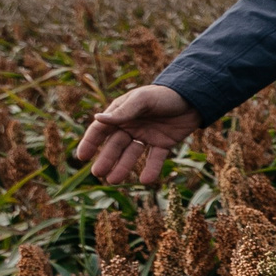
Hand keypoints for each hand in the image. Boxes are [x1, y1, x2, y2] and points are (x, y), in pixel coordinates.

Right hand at [75, 84, 200, 183]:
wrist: (194, 97)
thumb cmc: (163, 94)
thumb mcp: (142, 100)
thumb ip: (123, 112)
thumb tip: (98, 119)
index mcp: (122, 113)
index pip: (101, 129)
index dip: (90, 142)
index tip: (82, 157)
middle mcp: (132, 126)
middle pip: (115, 145)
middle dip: (107, 159)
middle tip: (98, 173)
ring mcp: (147, 135)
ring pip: (132, 154)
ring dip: (123, 167)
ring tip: (114, 180)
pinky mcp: (164, 143)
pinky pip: (155, 158)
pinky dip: (151, 169)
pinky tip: (145, 180)